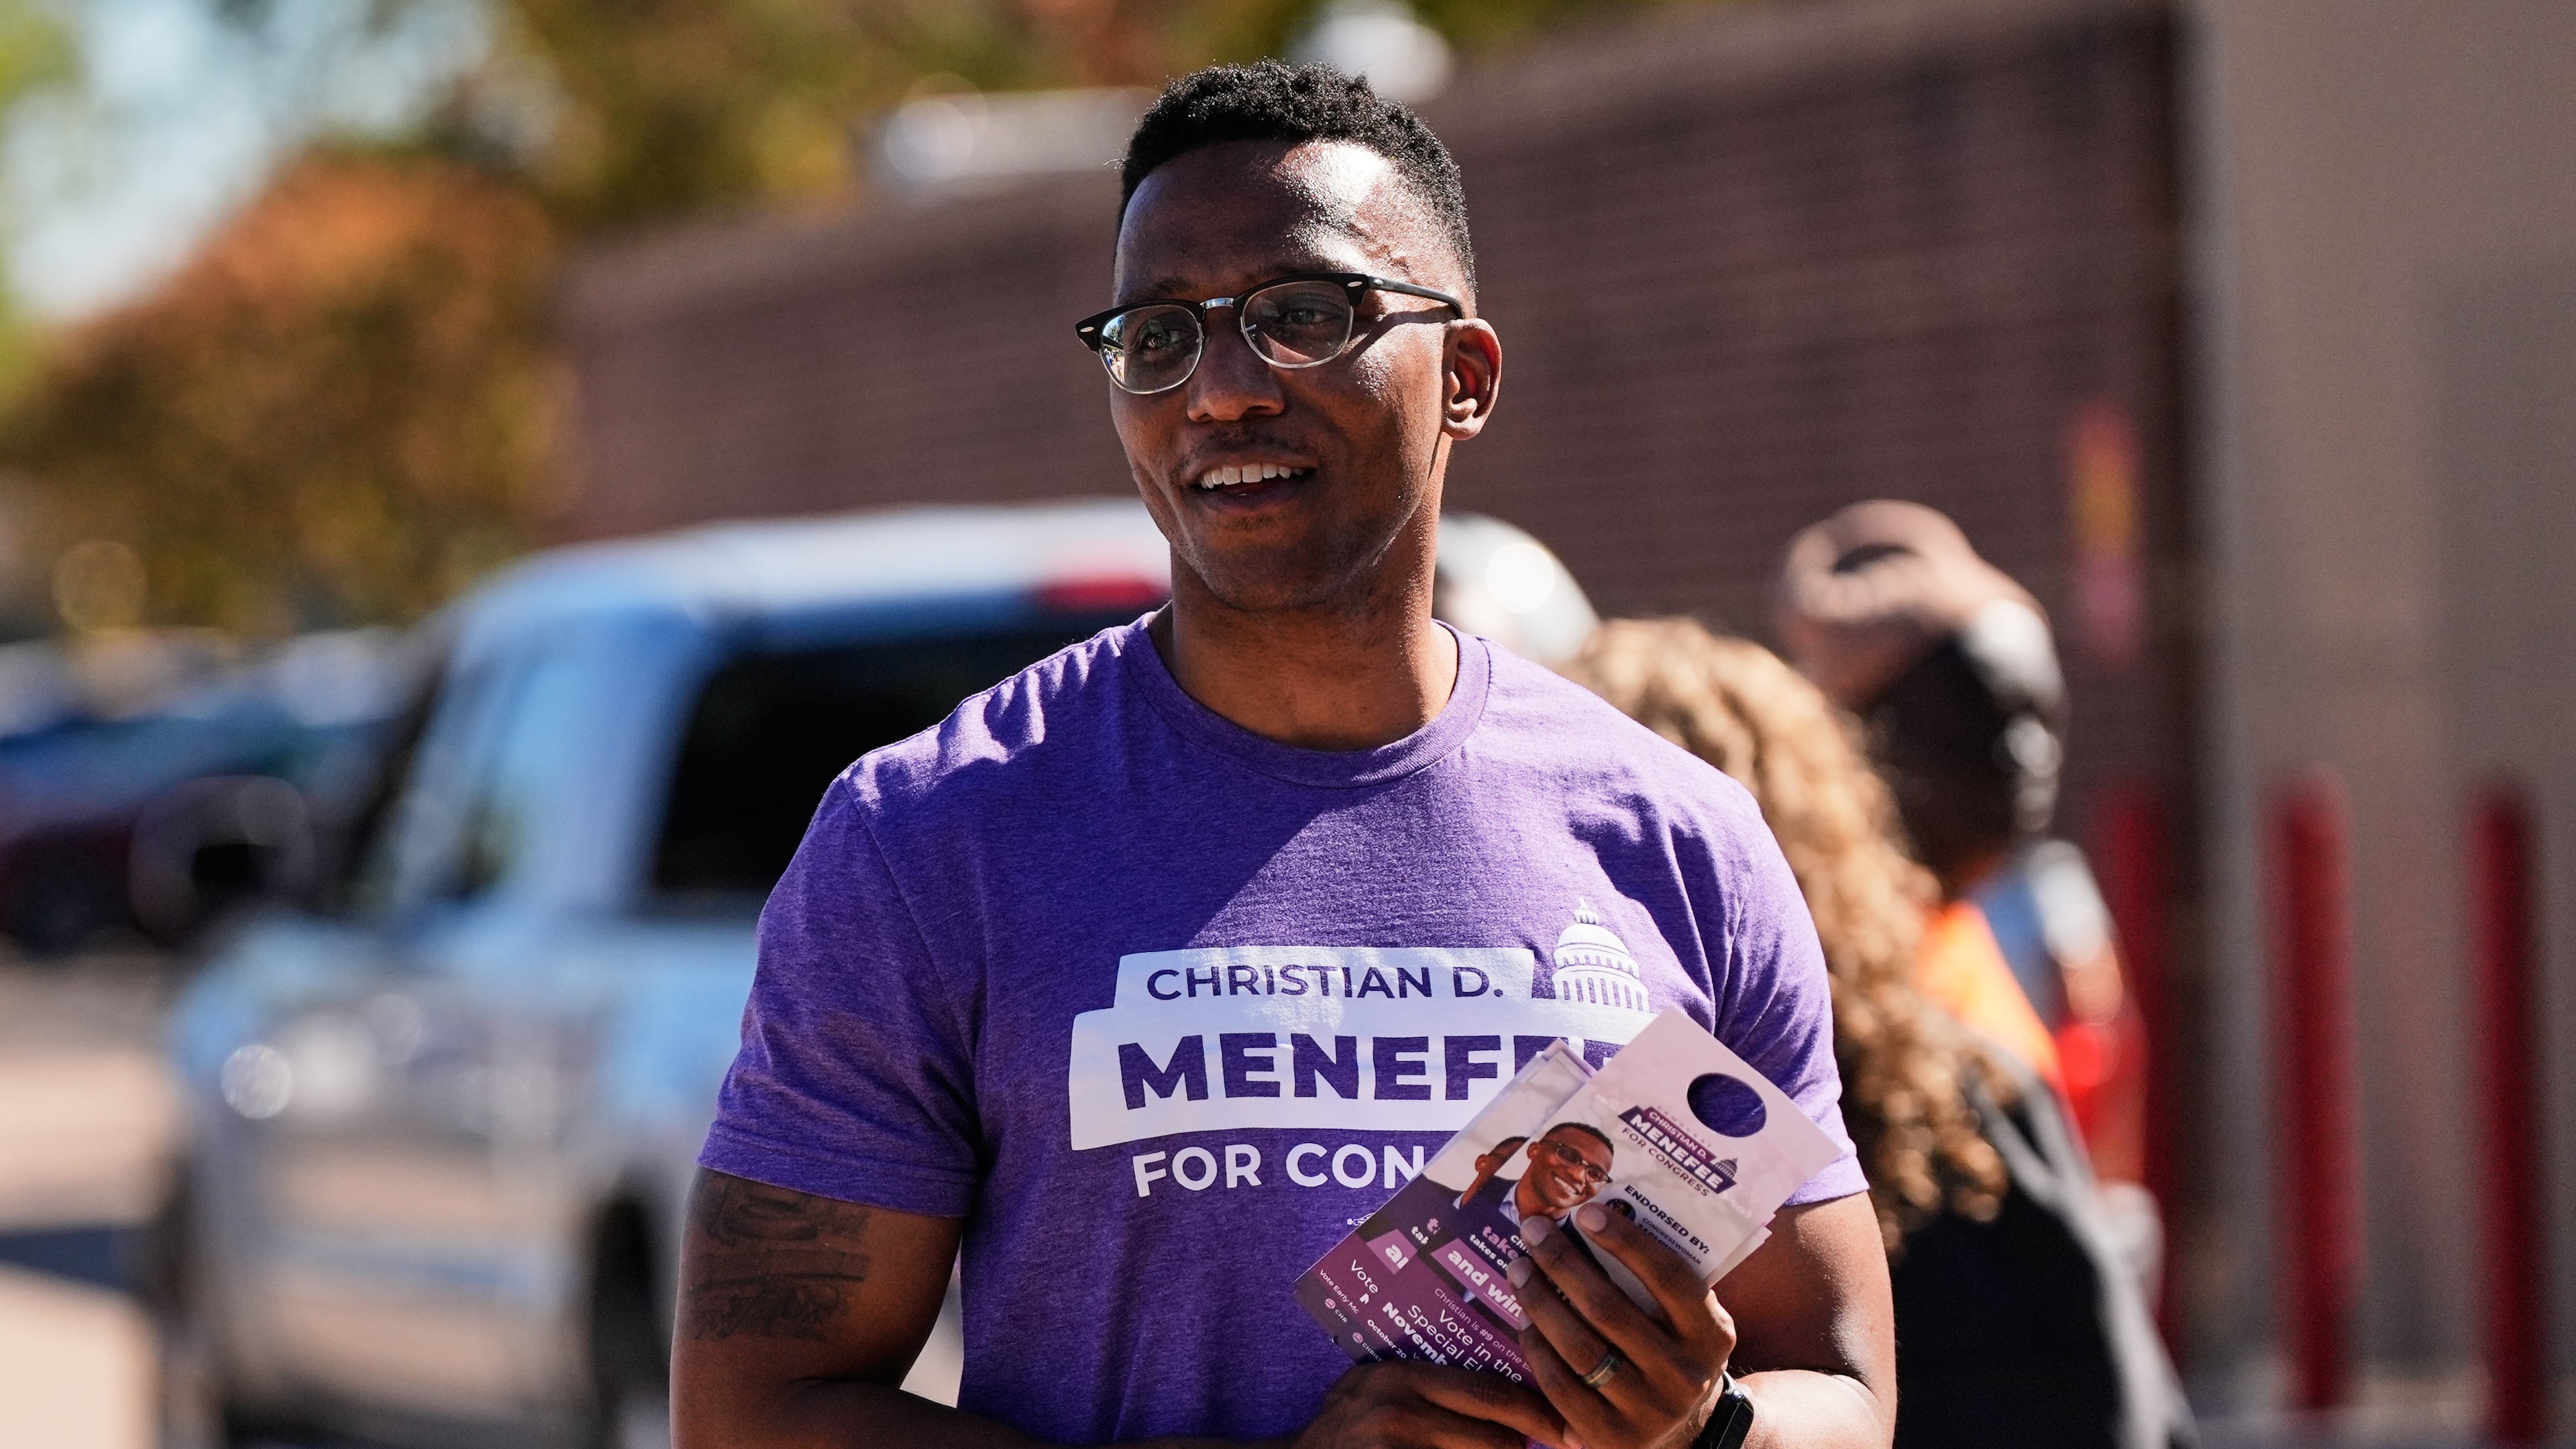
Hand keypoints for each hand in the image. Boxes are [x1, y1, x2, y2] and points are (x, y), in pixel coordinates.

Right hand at [1291, 1359, 1569, 1448]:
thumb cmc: (1344, 1422)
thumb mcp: (1377, 1382)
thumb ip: (1426, 1380)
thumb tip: (1498, 1376)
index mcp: (1404, 1376)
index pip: (1489, 1391)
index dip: (1533, 1409)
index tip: (1561, 1423)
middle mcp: (1401, 1412)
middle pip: (1495, 1437)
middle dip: (1520, 1447)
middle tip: (1534, 1445)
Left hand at [1507, 1207, 1733, 1448]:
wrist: (1687, 1429)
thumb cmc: (1675, 1348)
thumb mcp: (1689, 1317)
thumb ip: (1656, 1279)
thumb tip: (1593, 1217)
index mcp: (1711, 1334)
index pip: (1668, 1278)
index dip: (1626, 1241)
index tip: (1586, 1210)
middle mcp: (1684, 1375)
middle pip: (1610, 1310)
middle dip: (1564, 1263)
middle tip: (1533, 1230)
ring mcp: (1648, 1412)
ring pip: (1581, 1349)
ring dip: (1540, 1302)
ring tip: (1518, 1268)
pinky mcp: (1611, 1438)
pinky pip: (1562, 1387)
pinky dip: (1537, 1348)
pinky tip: (1522, 1319)